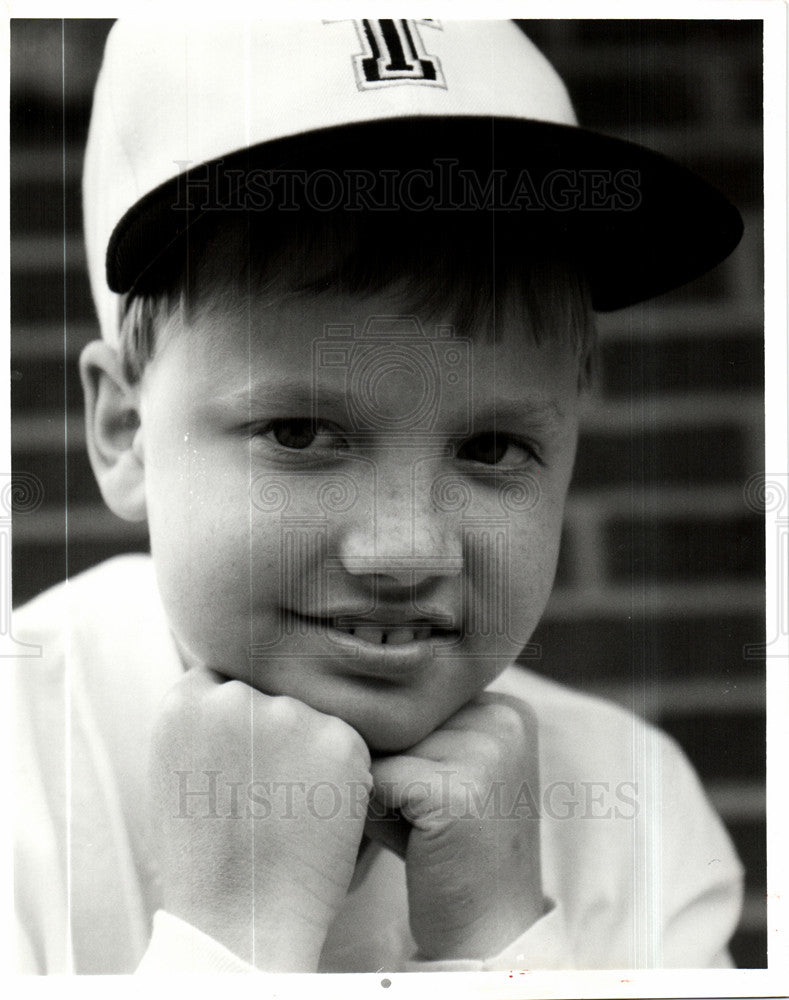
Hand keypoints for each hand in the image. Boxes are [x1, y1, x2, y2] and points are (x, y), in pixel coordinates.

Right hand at [148, 667, 371, 970]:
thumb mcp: (177, 772)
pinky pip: (345, 743)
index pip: (223, 684)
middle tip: (263, 795)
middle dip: (272, 736)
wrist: (240, 923)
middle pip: (269, 698)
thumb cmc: (205, 859)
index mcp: (184, 703)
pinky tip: (316, 814)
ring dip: (307, 751)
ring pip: (308, 718)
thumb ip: (203, 725)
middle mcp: (235, 698)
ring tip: (286, 810)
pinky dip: (340, 775)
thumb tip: (235, 693)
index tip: (239, 760)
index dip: (237, 726)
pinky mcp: (339, 740)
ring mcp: (289, 716)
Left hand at [365, 692, 542, 960]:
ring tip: (419, 830)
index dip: (399, 748)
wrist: (489, 931)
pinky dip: (376, 814)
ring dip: (377, 787)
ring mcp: (486, 750)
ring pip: (383, 746)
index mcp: (505, 708)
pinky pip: (377, 779)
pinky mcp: (458, 790)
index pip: (416, 703)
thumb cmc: (448, 850)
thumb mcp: (440, 770)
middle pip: (399, 721)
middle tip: (419, 818)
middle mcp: (503, 718)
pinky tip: (414, 843)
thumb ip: (407, 731)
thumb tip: (335, 705)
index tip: (423, 791)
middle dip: (387, 765)